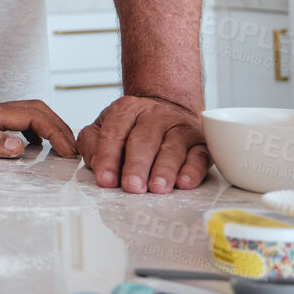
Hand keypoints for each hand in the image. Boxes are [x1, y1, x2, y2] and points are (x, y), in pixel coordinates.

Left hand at [0, 97, 77, 158]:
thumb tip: (20, 147)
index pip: (34, 117)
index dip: (56, 133)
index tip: (68, 153)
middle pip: (37, 110)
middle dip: (60, 127)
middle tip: (75, 151)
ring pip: (29, 113)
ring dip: (50, 127)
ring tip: (62, 148)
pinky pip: (16, 121)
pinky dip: (33, 130)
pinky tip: (31, 146)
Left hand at [76, 94, 208, 193]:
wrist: (168, 106)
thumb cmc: (133, 125)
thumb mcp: (104, 126)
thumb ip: (93, 144)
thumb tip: (97, 166)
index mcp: (126, 110)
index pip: (114, 134)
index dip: (108, 157)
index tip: (106, 179)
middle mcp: (155, 115)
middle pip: (144, 141)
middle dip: (136, 166)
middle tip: (132, 187)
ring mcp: (180, 127)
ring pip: (172, 148)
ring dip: (164, 170)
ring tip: (157, 187)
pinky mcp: (201, 141)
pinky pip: (199, 155)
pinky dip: (192, 170)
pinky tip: (184, 182)